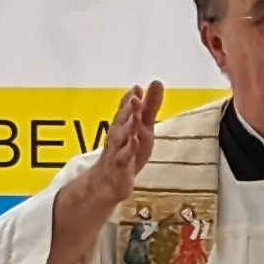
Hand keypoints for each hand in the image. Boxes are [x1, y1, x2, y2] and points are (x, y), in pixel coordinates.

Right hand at [53, 83, 165, 245]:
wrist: (108, 182)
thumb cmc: (127, 150)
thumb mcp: (142, 127)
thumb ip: (149, 106)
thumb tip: (156, 81)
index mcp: (123, 125)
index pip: (126, 110)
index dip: (130, 99)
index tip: (136, 88)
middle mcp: (118, 136)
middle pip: (122, 122)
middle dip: (128, 110)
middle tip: (135, 98)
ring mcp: (117, 153)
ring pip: (121, 140)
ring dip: (127, 128)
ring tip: (135, 118)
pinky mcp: (120, 170)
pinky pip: (123, 160)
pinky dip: (128, 152)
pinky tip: (134, 143)